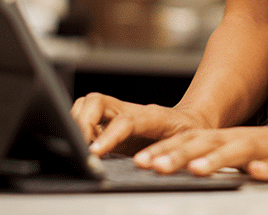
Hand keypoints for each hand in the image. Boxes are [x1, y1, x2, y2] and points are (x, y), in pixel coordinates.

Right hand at [70, 93, 208, 156]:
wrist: (191, 123)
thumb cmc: (189, 136)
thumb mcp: (183, 147)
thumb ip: (164, 154)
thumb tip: (144, 165)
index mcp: (151, 116)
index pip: (124, 121)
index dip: (107, 136)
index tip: (94, 152)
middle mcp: (130, 110)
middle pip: (96, 101)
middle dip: (82, 122)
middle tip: (78, 148)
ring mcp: (118, 113)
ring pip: (88, 104)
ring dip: (77, 122)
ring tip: (78, 146)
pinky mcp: (110, 122)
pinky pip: (86, 116)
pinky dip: (77, 127)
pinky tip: (80, 145)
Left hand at [132, 116, 267, 182]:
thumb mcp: (248, 156)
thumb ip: (222, 159)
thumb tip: (186, 166)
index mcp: (232, 140)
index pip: (193, 144)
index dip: (166, 152)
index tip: (141, 163)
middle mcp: (246, 140)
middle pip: (207, 145)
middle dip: (178, 155)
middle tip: (152, 166)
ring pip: (238, 152)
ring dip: (216, 160)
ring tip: (195, 169)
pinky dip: (266, 168)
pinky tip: (255, 172)